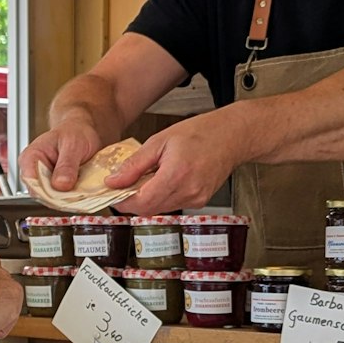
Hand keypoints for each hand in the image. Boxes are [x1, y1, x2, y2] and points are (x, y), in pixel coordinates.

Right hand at [18, 117, 101, 192]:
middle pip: (41, 194)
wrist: (83, 132)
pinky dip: (73, 198)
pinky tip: (82, 191)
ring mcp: (44, 183)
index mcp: (31, 158)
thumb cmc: (74, 132)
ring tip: (83, 189)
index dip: (47, 191)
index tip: (65, 192)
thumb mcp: (72, 144)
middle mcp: (34, 173)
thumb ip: (66, 165)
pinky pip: (62, 199)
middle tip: (79, 191)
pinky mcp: (55, 189)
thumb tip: (60, 185)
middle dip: (60, 197)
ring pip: (52, 200)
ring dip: (68, 198)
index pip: (31, 182)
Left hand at [105, 111, 243, 215]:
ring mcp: (196, 200)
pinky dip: (161, 197)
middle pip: (149, 209)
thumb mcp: (159, 141)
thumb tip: (114, 181)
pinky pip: (172, 205)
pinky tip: (163, 181)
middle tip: (125, 185)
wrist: (231, 137)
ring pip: (160, 209)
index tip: (112, 192)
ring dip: (147, 199)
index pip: (141, 202)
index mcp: (176, 175)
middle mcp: (188, 192)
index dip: (122, 200)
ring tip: (147, 178)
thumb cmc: (200, 133)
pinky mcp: (200, 202)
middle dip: (132, 200)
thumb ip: (135, 164)